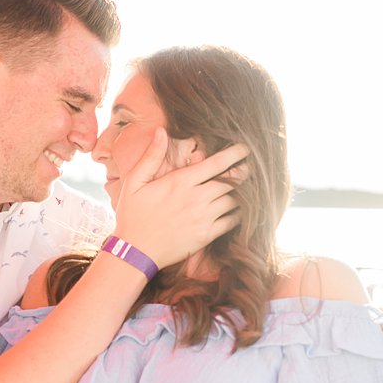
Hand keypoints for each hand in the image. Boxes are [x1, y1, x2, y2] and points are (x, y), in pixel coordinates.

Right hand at [112, 130, 248, 267]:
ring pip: (233, 200)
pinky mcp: (206, 236)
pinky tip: (237, 210)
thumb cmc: (133, 215)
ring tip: (245, 188)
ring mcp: (203, 218)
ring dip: (241, 194)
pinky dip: (237, 214)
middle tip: (249, 168)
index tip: (245, 148)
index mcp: (181, 182)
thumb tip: (161, 131)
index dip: (235, 154)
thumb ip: (151, 156)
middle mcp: (196, 198)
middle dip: (242, 173)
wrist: (135, 252)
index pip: (216, 163)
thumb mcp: (135, 182)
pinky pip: (231, 222)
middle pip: (231, 181)